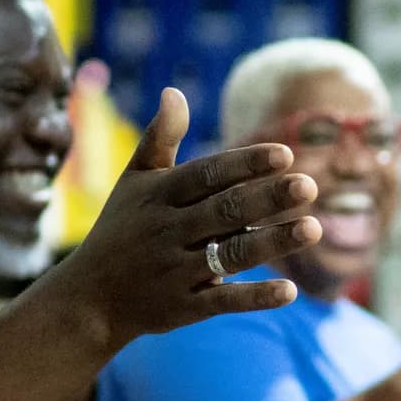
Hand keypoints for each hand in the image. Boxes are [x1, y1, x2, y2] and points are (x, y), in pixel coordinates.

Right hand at [55, 89, 319, 344]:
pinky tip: (290, 291)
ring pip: (230, 255)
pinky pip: (222, 302)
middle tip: (309, 185)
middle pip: (225, 212)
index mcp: (158, 196)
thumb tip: (174, 91)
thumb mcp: (133, 182)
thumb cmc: (120, 230)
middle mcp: (167, 231)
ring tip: (313, 228)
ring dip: (272, 243)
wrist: (87, 299)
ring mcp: (175, 272)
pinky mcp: (183, 308)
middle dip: (267, 198)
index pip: (207, 175)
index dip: (245, 164)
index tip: (285, 155)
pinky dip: (255, 297)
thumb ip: (159, 139)